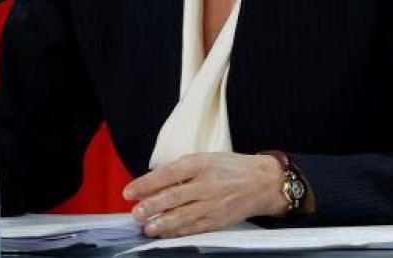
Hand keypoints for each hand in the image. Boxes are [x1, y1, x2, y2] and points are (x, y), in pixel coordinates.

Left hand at [123, 152, 288, 237]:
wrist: (263, 182)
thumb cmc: (231, 167)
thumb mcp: (206, 158)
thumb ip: (181, 170)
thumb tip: (153, 183)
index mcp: (201, 163)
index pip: (168, 173)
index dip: (146, 183)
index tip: (129, 191)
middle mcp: (207, 183)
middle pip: (174, 196)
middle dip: (151, 206)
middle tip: (135, 212)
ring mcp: (213, 204)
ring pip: (182, 216)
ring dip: (161, 223)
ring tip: (147, 227)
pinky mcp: (218, 220)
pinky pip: (194, 227)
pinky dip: (178, 231)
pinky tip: (165, 233)